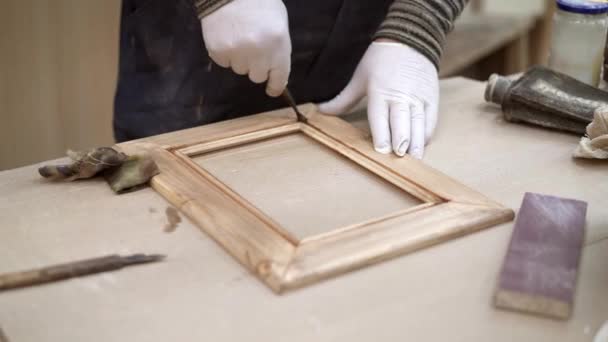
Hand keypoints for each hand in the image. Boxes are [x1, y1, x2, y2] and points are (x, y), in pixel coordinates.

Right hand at [200, 0, 290, 96]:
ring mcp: (236, 53)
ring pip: (239, 69)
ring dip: (240, 58)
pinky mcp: (218, 51)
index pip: (279, 77)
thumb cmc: (260, 1)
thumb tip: (273, 69)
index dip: (275, 86)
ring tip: (239, 36)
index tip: (272, 89)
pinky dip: (225, 52)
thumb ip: (278, 48)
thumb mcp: (279, 23)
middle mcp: (258, 53)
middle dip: (256, 66)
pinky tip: (227, 35)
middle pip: (256, 76)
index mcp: (278, 46)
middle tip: (253, 48)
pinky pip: (223, 62)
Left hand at [319, 41, 438, 158]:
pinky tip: (420, 147)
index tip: (381, 151)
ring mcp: (419, 98)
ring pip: (420, 126)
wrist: (410, 37)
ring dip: (416, 144)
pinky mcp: (432, 99)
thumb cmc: (381, 59)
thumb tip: (320, 111)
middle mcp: (401, 97)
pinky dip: (426, 135)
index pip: (381, 118)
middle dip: (401, 142)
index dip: (382, 135)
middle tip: (398, 157)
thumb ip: (342, 100)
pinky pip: (430, 121)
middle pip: (402, 124)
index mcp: (381, 92)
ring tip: (413, 160)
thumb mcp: (359, 78)